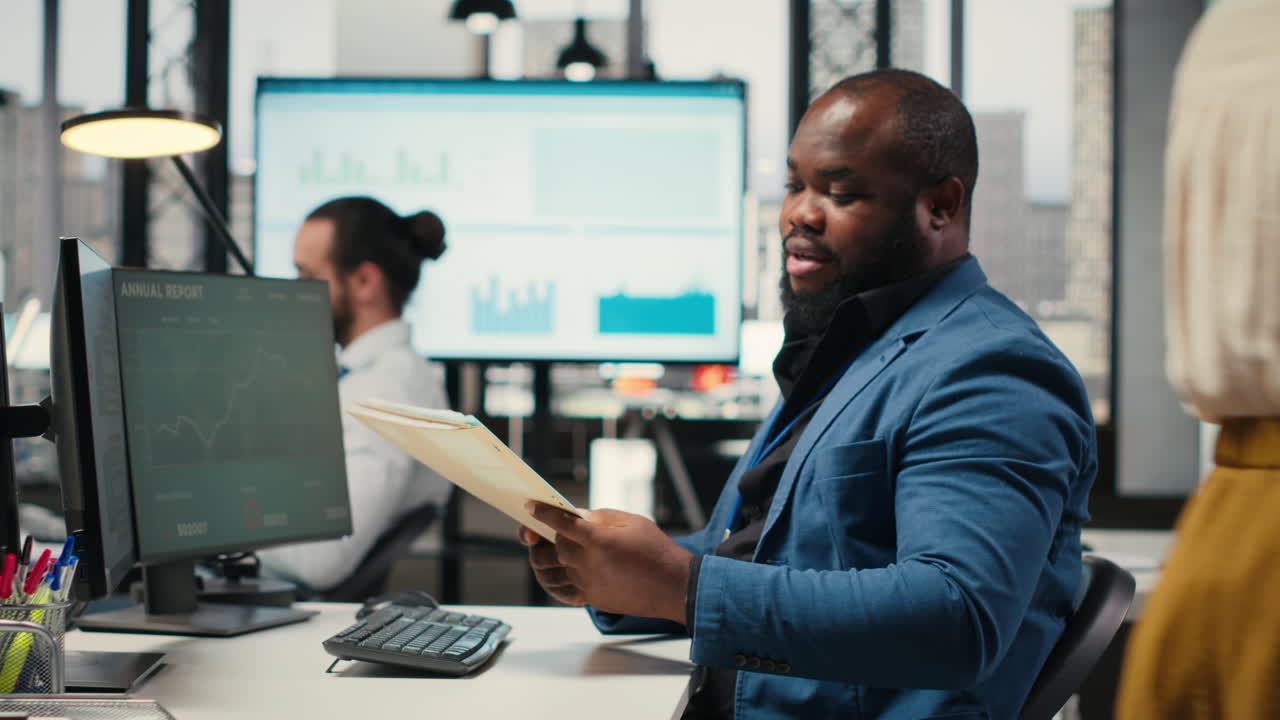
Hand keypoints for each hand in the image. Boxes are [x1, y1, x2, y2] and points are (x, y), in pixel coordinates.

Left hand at [517, 502, 692, 623]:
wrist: (674, 586)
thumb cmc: (656, 550)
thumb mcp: (632, 522)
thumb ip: (601, 517)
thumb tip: (577, 515)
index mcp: (599, 539)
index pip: (561, 523)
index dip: (544, 513)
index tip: (531, 507)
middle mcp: (589, 563)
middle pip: (556, 546)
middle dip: (553, 535)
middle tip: (555, 529)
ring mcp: (589, 583)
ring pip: (558, 568)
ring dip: (556, 557)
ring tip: (561, 549)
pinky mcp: (592, 598)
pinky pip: (566, 587)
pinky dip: (564, 576)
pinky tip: (571, 569)